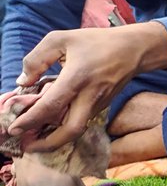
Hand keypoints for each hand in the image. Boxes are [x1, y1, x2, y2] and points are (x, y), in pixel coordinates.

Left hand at [9, 22, 166, 151]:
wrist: (133, 50)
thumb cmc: (95, 41)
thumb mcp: (60, 39)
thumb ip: (36, 59)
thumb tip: (23, 82)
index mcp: (76, 78)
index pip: (51, 106)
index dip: (30, 120)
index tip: (14, 128)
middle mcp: (89, 96)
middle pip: (70, 131)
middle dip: (47, 144)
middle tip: (28, 146)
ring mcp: (98, 104)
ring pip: (76, 129)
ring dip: (55, 138)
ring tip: (34, 138)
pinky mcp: (102, 106)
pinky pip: (81, 120)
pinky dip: (64, 127)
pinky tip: (51, 124)